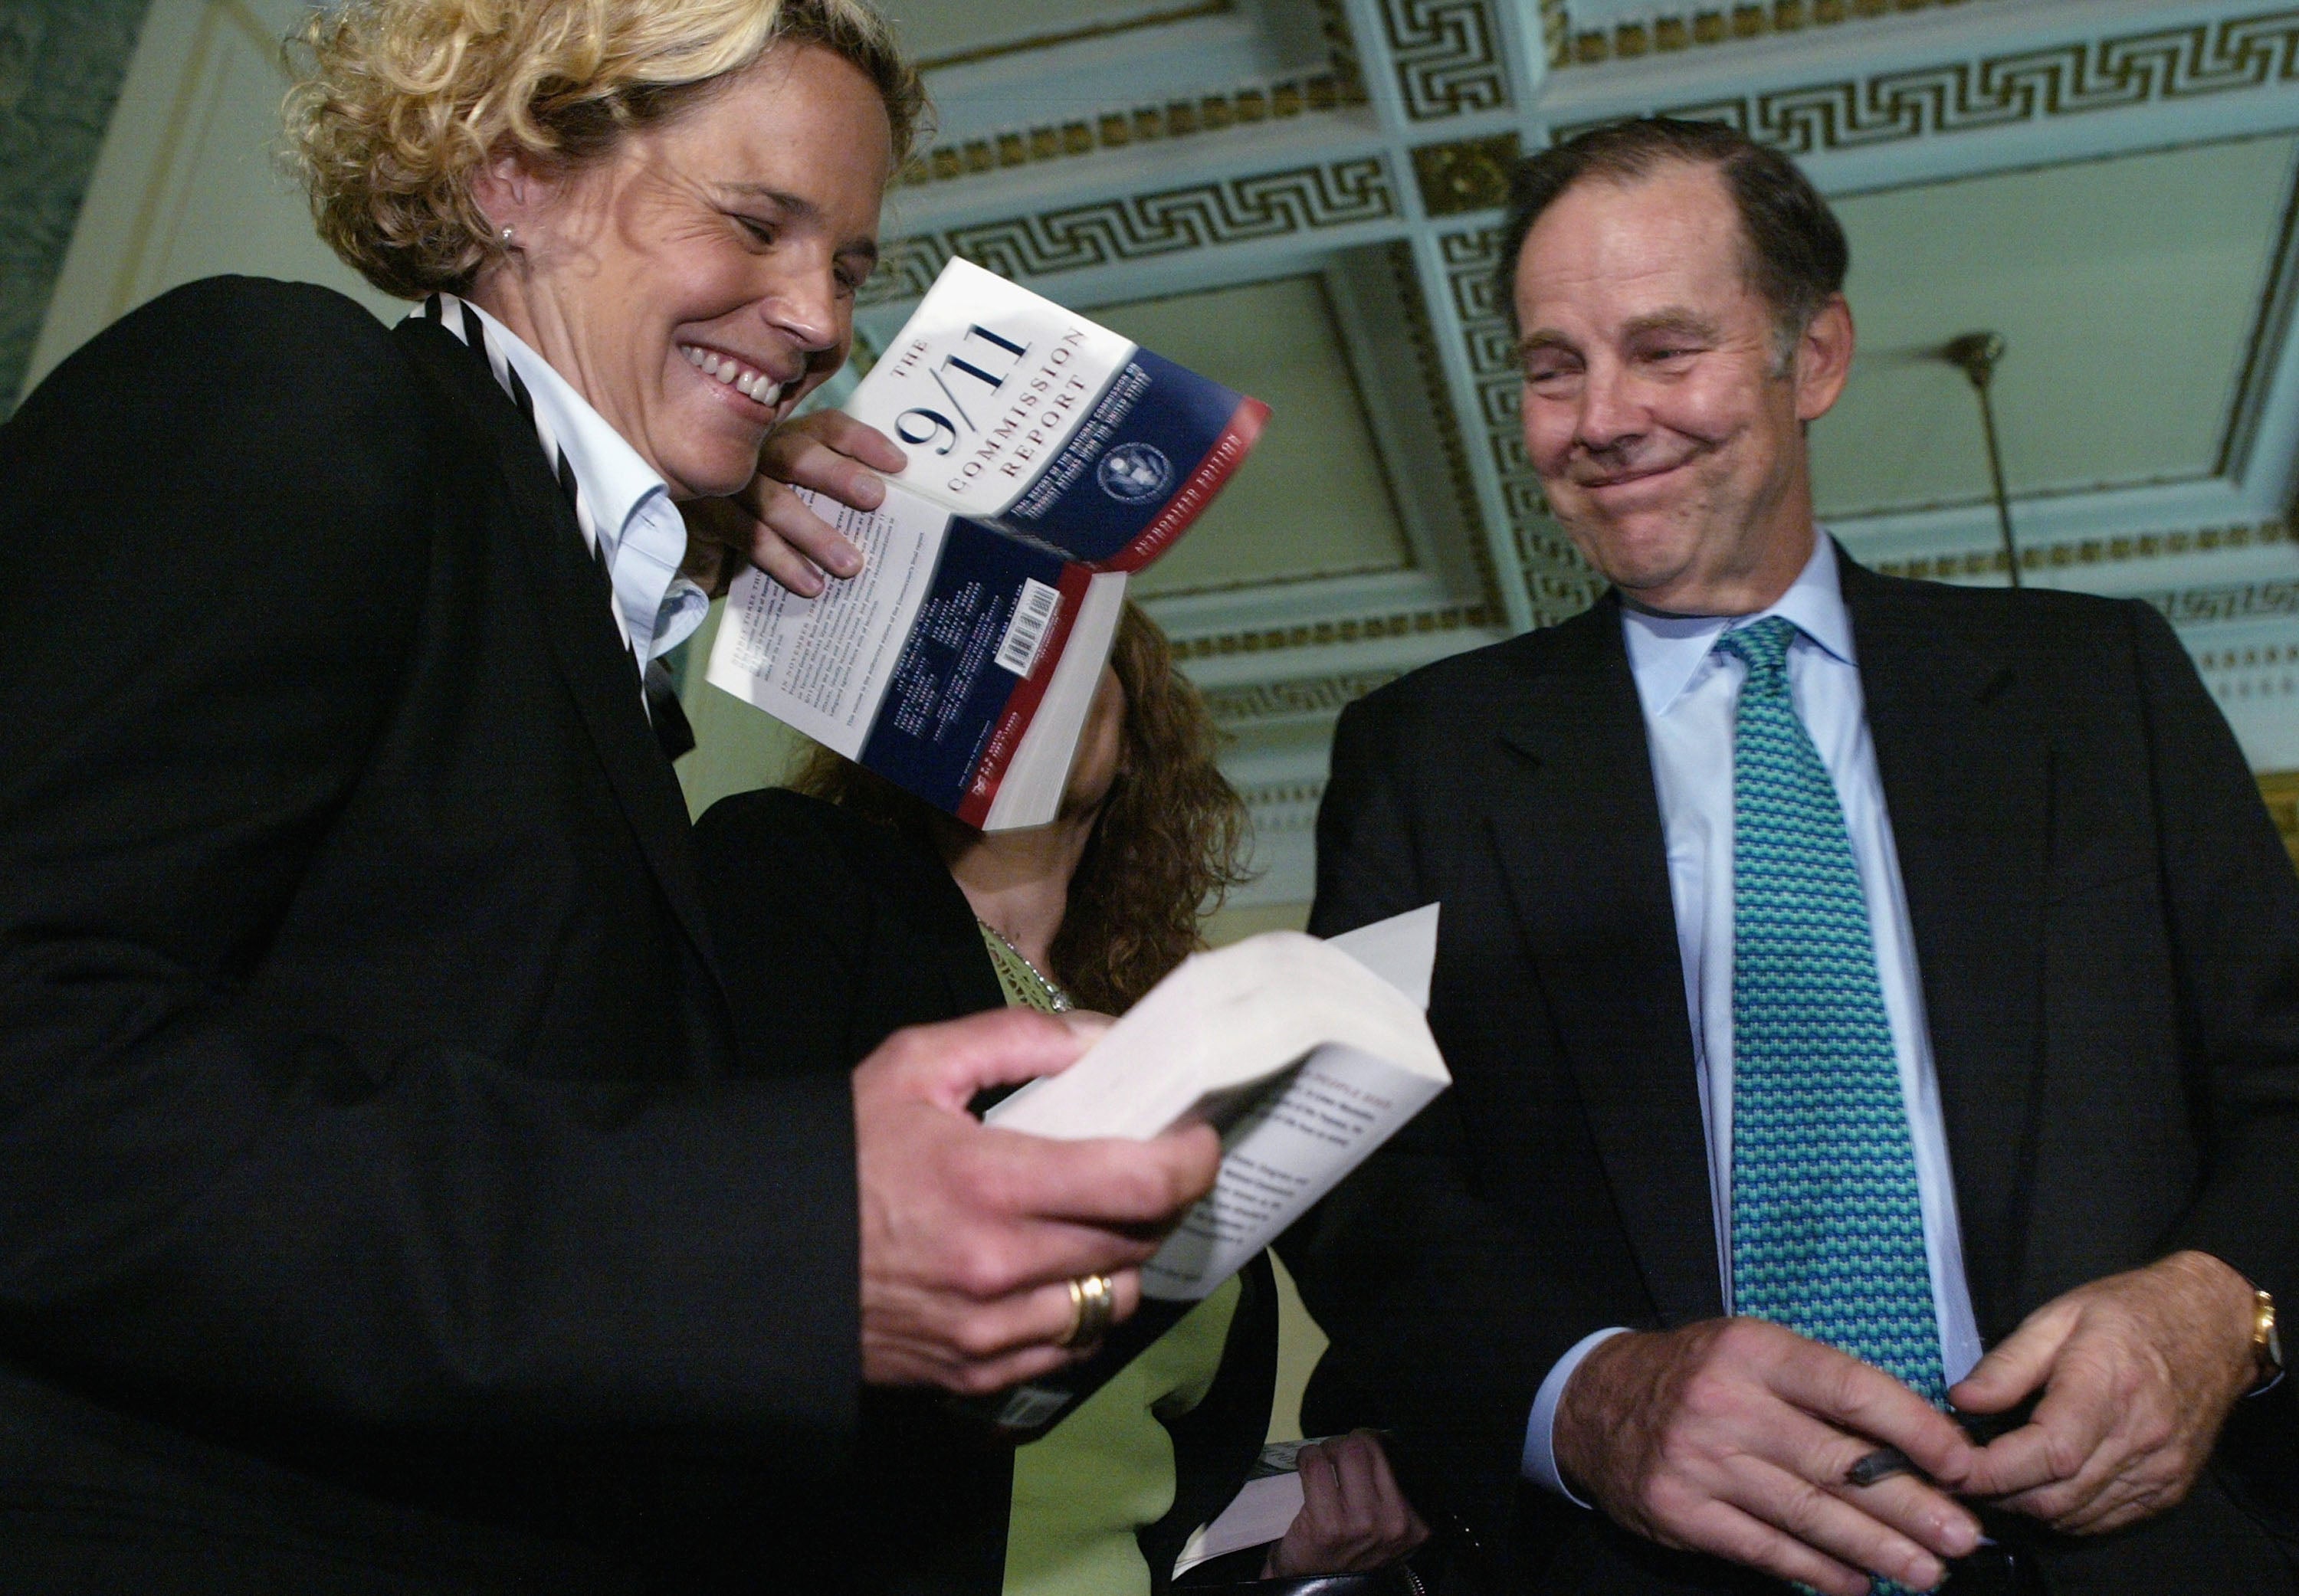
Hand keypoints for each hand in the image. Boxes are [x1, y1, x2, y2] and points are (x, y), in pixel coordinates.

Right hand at [678, 411, 906, 597]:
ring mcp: (724, 479)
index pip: (824, 427)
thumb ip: (830, 503)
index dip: (861, 442)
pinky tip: (811, 584)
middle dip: (838, 475)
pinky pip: (747, 536)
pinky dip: (782, 561)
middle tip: (874, 498)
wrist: (695, 553)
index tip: (898, 465)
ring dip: (815, 534)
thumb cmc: (758, 526)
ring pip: (774, 500)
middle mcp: (752, 452)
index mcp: (782, 441)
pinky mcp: (704, 514)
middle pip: (797, 453)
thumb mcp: (795, 505)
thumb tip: (891, 521)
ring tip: (851, 565)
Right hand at [852, 1008, 1220, 1392]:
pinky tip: (1058, 1272)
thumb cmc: (838, 1151)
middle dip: (1161, 1200)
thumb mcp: (914, 1064)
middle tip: (1149, 1165)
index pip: (1140, 1184)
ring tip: (1102, 1220)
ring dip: (1124, 1258)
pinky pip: (1069, 1347)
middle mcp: (1001, 1266)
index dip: (1191, 1160)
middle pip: (1136, 1240)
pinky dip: (1081, 1310)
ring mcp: (990, 1332)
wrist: (755, 1257)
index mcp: (990, 1182)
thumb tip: (1101, 1040)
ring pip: (1112, 1301)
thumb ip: (1015, 1039)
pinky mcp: (975, 1375)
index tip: (1197, 1136)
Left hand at [1262, 1430, 1430, 1577]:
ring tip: (1320, 1462)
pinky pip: (1316, 1465)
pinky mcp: (1329, 1524)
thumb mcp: (1385, 1528)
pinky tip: (1304, 1467)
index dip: (1373, 1442)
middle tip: (1335, 1455)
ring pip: (1345, 1450)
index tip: (1359, 1448)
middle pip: (1370, 1447)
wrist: (1317, 1590)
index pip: (1397, 1455)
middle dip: (1346, 1443)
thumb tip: (1379, 1436)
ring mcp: (1363, 1524)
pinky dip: (1306, 1458)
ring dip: (1326, 1450)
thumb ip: (1390, 1491)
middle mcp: (1396, 1522)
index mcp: (1416, 1522)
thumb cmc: (1350, 1552)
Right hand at [1554, 1318, 1981, 1595]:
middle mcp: (1726, 1404)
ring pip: (1808, 1514)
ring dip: (1878, 1548)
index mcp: (1752, 1352)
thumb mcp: (1751, 1353)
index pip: (1850, 1389)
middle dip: (1911, 1506)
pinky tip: (1858, 1582)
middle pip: (1838, 1464)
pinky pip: (1766, 1549)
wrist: (1594, 1404)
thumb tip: (1914, 1444)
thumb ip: (1820, 1389)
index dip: (1915, 1430)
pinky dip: (1818, 1570)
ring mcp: (1701, 1463)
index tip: (1962, 1464)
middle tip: (1963, 1536)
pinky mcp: (1682, 1513)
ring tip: (1929, 1570)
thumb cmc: (1695, 1377)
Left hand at [1954, 1250, 2256, 1533]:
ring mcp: (2160, 1471)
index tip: (1950, 1466)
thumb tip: (1960, 1401)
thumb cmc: (2129, 1313)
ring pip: (2076, 1516)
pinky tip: (2040, 1485)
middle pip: (2056, 1496)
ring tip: (1993, 1477)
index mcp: (2108, 1388)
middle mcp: (2140, 1439)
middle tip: (1958, 1472)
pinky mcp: (2169, 1489)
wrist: (2214, 1328)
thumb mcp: (2058, 1316)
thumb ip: (2008, 1364)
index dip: (1992, 1471)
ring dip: (2026, 1506)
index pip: (2048, 1453)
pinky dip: (2064, 1512)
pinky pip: (2104, 1519)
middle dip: (1996, 1494)